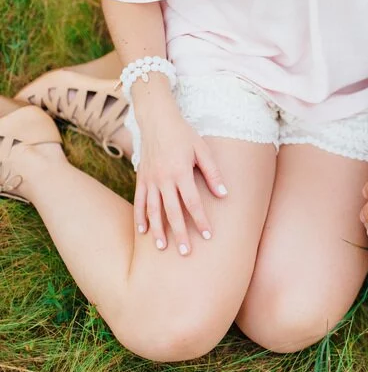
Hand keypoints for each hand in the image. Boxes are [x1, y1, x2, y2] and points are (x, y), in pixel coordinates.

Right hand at [133, 98, 227, 255]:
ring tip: (162, 248)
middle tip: (186, 253)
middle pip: (172, 211)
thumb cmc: (184, 134)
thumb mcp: (203, 150)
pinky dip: (140, 217)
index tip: (208, 236)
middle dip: (180, 233)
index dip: (201, 220)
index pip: (193, 202)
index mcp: (180, 172)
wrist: (157, 119)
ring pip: (153, 210)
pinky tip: (143, 232)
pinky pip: (139, 201)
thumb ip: (213, 173)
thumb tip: (224, 195)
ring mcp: (149, 179)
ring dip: (158, 230)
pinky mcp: (141, 178)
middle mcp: (163, 179)